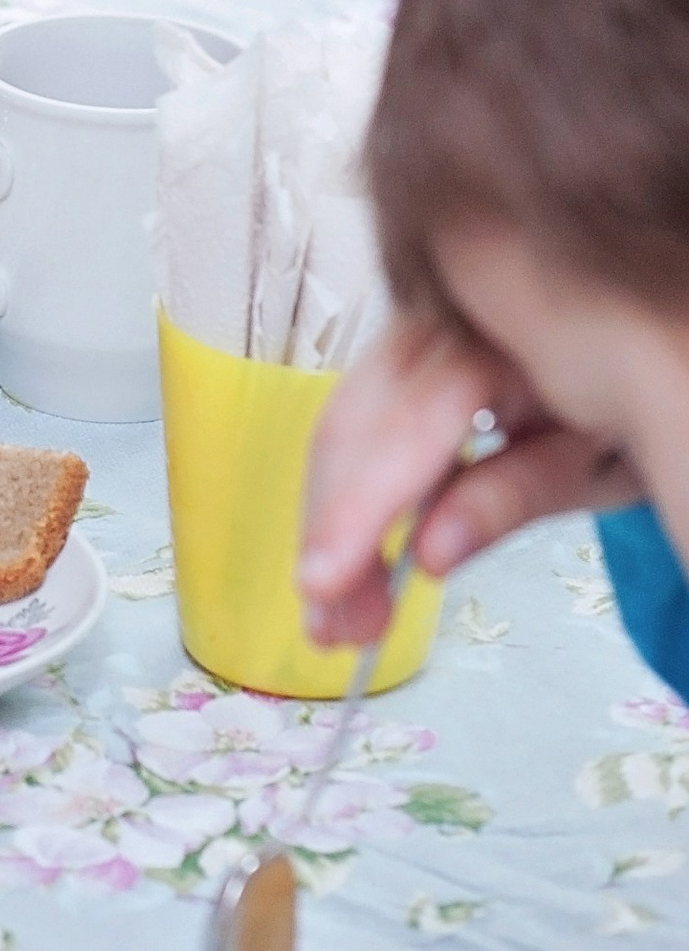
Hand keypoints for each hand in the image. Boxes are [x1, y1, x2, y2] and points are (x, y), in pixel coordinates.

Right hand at [298, 311, 636, 645]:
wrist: (627, 356)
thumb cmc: (616, 413)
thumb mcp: (587, 466)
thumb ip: (512, 497)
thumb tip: (427, 554)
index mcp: (492, 344)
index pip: (406, 426)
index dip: (356, 508)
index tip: (323, 583)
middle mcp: (433, 324)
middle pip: (353, 427)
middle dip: (333, 532)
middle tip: (337, 626)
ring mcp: (405, 333)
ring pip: (340, 430)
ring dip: (330, 525)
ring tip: (340, 614)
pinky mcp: (392, 359)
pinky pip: (353, 426)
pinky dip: (343, 497)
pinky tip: (345, 558)